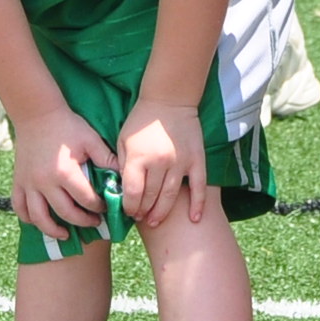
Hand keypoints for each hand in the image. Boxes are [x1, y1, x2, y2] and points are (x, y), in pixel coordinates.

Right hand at [10, 106, 112, 241]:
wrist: (37, 114)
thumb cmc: (68, 126)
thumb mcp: (91, 139)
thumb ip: (106, 158)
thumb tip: (124, 177)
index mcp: (64, 172)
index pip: (86, 200)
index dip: (99, 207)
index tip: (105, 207)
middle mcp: (44, 182)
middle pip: (65, 213)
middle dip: (83, 221)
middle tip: (94, 222)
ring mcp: (29, 183)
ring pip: (38, 217)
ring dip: (53, 230)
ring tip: (65, 234)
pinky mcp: (18, 181)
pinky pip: (19, 206)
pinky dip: (28, 218)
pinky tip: (40, 221)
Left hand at [116, 100, 207, 223]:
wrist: (169, 99)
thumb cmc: (142, 119)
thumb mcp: (123, 139)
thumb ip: (121, 164)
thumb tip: (122, 188)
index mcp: (138, 158)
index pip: (132, 192)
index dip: (129, 206)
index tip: (128, 211)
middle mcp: (159, 163)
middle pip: (150, 197)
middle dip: (143, 211)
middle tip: (140, 218)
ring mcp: (180, 163)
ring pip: (170, 196)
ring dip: (161, 212)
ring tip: (155, 221)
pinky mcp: (196, 160)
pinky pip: (198, 187)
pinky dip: (197, 205)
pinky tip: (194, 219)